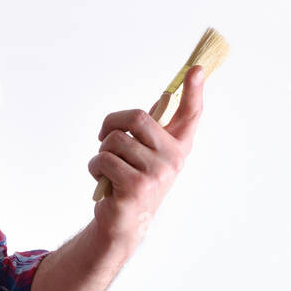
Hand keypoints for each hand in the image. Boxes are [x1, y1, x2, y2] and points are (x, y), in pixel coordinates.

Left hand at [89, 64, 205, 249]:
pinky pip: (103, 161)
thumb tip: (166, 97)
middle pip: (137, 117)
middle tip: (103, 135)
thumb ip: (152, 130)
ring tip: (108, 169)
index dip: (193, 91)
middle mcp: (173, 158)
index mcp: (178, 146)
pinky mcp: (137, 187)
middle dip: (111, 123)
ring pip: (114, 141)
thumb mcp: (146, 154)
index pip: (190, 114)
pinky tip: (103, 181)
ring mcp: (157, 173)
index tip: (196, 69)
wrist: (124, 221)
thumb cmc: (132, 180)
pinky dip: (95, 168)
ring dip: (100, 153)